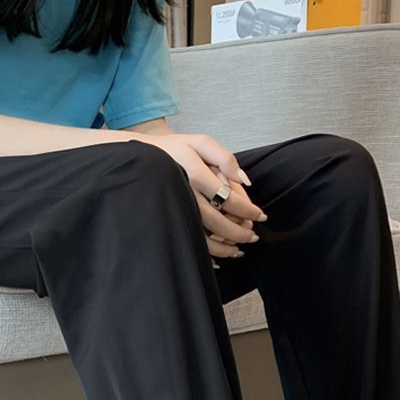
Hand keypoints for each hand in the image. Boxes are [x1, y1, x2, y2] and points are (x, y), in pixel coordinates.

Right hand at [144, 132, 265, 259]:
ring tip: (237, 250)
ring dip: (223, 247)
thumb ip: (224, 158)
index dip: (247, 210)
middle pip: (217, 221)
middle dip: (238, 232)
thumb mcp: (200, 142)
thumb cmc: (175, 150)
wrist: (140, 158)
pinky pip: (187, 241)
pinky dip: (204, 252)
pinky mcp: (168, 219)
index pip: (228, 197)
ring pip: (202, 235)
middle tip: (252, 236)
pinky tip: (216, 257)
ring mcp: (175, 209)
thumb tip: (244, 181)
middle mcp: (185, 193)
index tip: (259, 216)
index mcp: (195, 173)